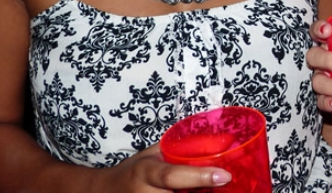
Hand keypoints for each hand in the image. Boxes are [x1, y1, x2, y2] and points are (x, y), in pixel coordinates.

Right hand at [96, 144, 230, 190]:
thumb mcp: (151, 154)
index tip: (225, 176)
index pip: (173, 176)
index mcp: (145, 171)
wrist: (105, 191)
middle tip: (223, 184)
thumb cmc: (134, 170)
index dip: (200, 177)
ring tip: (210, 188)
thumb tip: (215, 142)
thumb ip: (177, 150)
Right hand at [307, 19, 331, 111]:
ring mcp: (322, 80)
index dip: (319, 29)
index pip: (318, 32)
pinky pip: (321, 101)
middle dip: (327, 59)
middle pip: (314, 56)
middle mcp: (324, 61)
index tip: (328, 31)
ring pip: (318, 81)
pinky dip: (327, 102)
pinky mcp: (325, 99)